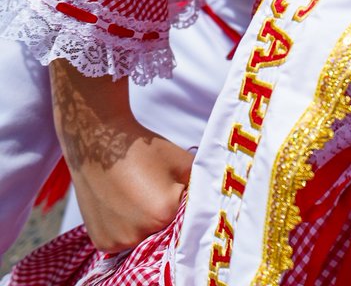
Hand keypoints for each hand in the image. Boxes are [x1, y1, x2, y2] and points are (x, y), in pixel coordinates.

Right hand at [70, 127, 192, 251]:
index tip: (180, 199)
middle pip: (164, 234)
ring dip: (146, 228)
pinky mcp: (102, 243)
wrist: (100, 146)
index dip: (185, 210)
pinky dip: (127, 230)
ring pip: (144, 240)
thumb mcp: (184, 164)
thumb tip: (212, 204)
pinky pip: (124, 242)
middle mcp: (138, 234)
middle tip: (157, 198)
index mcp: (163, 214)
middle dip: (167, 220)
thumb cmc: (146, 151)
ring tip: (140, 201)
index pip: (187, 223)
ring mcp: (117, 241)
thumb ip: (200, 188)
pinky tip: (125, 208)